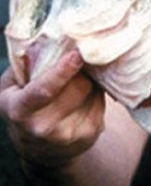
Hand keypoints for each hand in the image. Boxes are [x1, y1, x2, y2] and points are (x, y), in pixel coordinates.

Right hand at [0, 47, 107, 171]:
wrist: (39, 148)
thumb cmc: (25, 105)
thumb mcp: (13, 87)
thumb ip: (26, 64)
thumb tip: (51, 37)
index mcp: (19, 110)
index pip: (44, 90)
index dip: (62, 71)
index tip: (77, 54)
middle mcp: (41, 127)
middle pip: (77, 87)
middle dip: (82, 71)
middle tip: (79, 61)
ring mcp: (67, 134)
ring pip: (93, 91)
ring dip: (90, 81)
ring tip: (78, 80)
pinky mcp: (88, 135)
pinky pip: (102, 101)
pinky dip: (97, 93)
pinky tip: (85, 95)